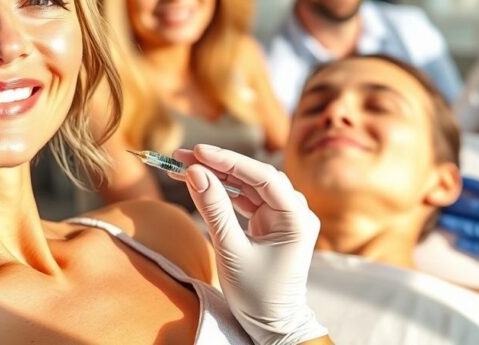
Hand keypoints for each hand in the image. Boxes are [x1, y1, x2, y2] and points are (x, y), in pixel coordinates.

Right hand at [174, 144, 327, 344]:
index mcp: (296, 218)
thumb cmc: (258, 295)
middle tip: (182, 156)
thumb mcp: (231, 252)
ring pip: (249, 185)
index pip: (263, 176)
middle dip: (218, 165)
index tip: (198, 151)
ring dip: (218, 176)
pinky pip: (247, 199)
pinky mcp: (273, 223)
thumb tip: (195, 172)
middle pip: (255, 176)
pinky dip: (224, 192)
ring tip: (184, 166)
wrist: (273, 326)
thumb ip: (214, 209)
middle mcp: (296, 212)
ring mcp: (285, 217)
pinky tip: (201, 183)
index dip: (230, 160)